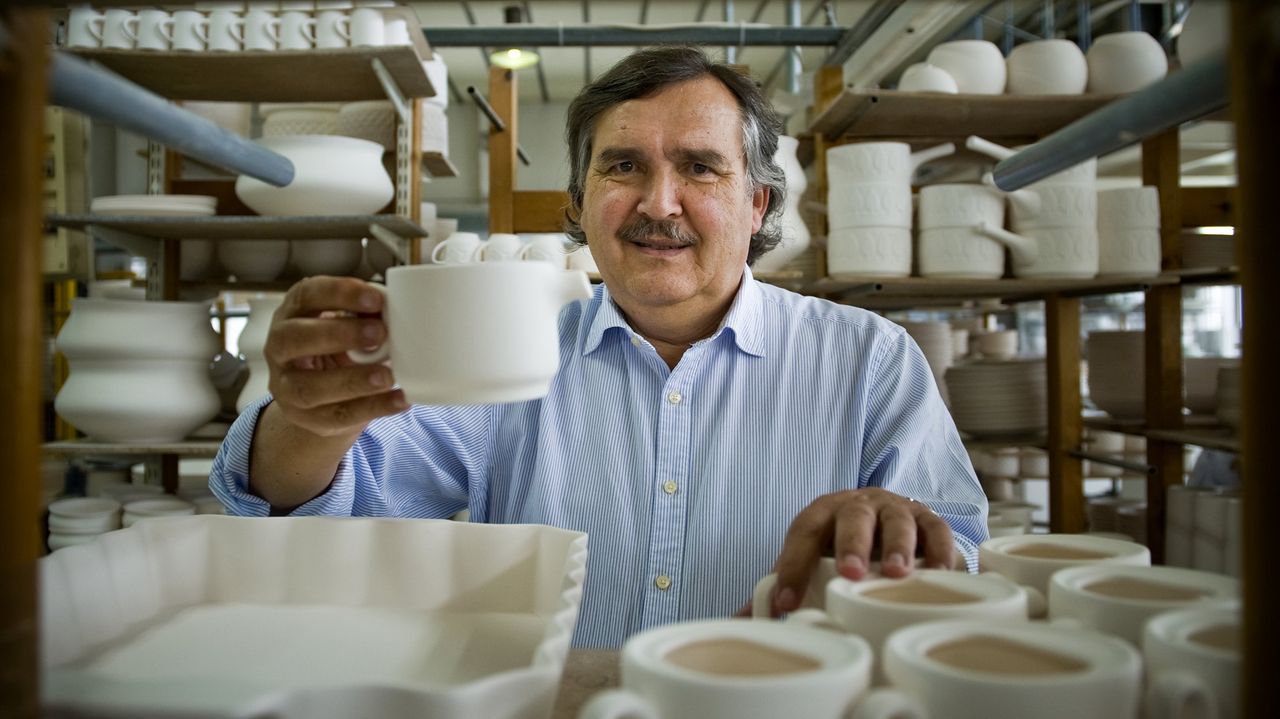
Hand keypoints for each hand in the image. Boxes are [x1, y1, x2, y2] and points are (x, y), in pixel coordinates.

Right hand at [263, 276, 407, 436]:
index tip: (376, 298)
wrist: (320, 398)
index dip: (339, 294)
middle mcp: (279, 347)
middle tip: (379, 333)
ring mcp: (286, 386)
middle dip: (338, 334)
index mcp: (292, 313)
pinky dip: (372, 408)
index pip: (306, 295)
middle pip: (293, 338)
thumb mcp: (346, 325)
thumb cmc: (337, 348)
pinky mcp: (305, 417)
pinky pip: (337, 415)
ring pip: (308, 387)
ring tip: (387, 376)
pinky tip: (399, 399)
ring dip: (352, 380)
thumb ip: (365, 315)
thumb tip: (398, 309)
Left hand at [763, 488, 953, 617]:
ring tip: (897, 574)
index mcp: (821, 514)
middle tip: (850, 573)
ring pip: (897, 520)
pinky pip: (937, 530)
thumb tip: (740, 621)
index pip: (802, 534)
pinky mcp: (928, 520)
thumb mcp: (810, 558)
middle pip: (853, 517)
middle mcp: (858, 505)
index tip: (785, 603)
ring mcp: (895, 509)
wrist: (883, 511)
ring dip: (898, 546)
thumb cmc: (838, 544)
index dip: (792, 566)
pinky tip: (942, 574)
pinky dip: (941, 551)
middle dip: (851, 544)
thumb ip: (780, 587)